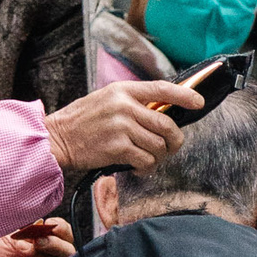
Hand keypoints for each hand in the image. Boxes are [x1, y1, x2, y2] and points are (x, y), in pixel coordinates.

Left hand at [0, 219, 73, 256]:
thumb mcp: (13, 237)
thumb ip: (29, 231)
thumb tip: (43, 224)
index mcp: (49, 244)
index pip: (66, 235)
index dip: (61, 228)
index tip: (49, 223)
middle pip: (68, 252)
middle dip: (54, 244)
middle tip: (38, 241)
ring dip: (40, 255)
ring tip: (22, 249)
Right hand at [44, 81, 201, 176]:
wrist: (57, 138)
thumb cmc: (82, 121)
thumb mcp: (107, 99)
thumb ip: (132, 102)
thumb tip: (162, 111)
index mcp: (123, 90)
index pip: (162, 88)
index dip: (185, 95)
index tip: (198, 102)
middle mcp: (124, 106)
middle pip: (166, 123)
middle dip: (175, 139)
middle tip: (172, 147)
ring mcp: (121, 127)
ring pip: (158, 144)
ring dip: (159, 156)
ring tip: (150, 158)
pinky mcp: (117, 148)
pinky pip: (145, 160)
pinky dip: (147, 167)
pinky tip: (138, 167)